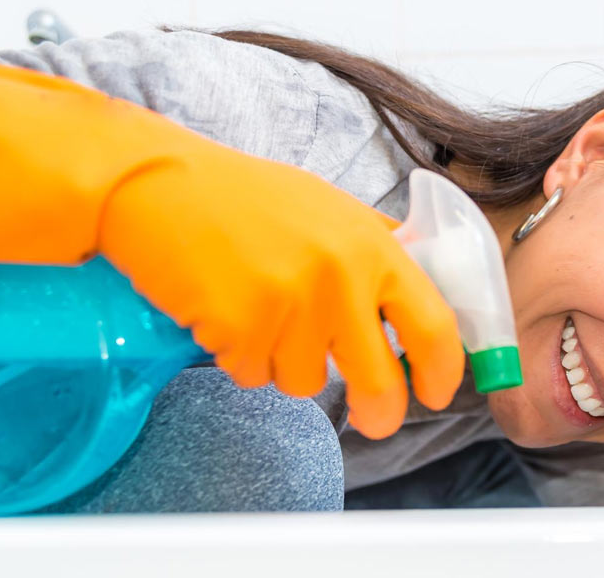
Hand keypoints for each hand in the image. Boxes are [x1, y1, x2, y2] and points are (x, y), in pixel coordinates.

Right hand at [0, 54, 463, 438]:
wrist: (160, 185)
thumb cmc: (248, 198)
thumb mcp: (333, 209)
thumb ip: (381, 250)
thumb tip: (428, 291)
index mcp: (373, 247)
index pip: (433, 324)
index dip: (443, 370)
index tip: (437, 392)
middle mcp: (340, 278)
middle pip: (379, 382)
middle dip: (381, 414)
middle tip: (373, 420)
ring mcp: (290, 305)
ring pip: (307, 382)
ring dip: (286, 363)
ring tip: (260, 310)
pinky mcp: (240, 328)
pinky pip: (254, 375)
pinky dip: (241, 356)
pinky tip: (225, 311)